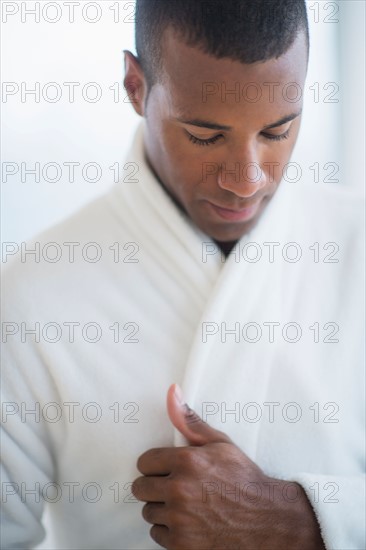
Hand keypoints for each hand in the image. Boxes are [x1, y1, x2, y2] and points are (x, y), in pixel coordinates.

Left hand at [132, 384, 324, 548]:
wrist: (267, 519)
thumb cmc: (243, 479)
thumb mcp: (220, 443)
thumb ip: (189, 421)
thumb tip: (172, 392)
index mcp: (187, 461)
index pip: (144, 462)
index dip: (156, 465)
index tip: (167, 469)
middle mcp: (179, 490)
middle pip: (140, 488)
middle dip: (155, 486)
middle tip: (175, 488)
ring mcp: (180, 519)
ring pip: (149, 512)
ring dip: (162, 509)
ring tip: (184, 505)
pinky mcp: (182, 544)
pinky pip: (157, 535)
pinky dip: (169, 531)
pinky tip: (188, 523)